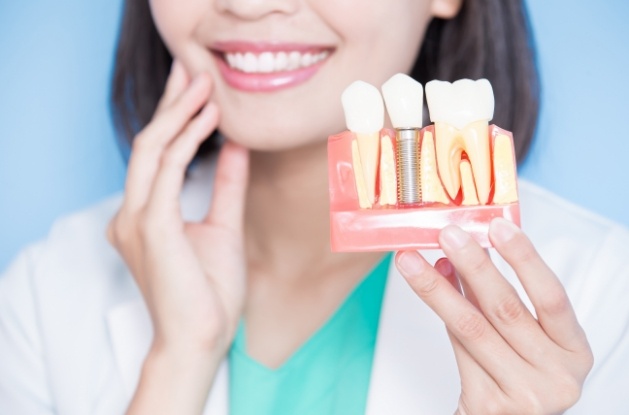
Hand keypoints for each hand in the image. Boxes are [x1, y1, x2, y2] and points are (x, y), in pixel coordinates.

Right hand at [107, 61, 248, 413]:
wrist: (202, 338)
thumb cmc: (210, 291)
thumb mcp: (223, 225)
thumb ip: (226, 185)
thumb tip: (235, 146)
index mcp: (144, 215)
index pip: (155, 154)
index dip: (173, 117)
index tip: (196, 89)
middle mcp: (131, 213)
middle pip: (148, 142)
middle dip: (171, 103)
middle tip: (193, 70)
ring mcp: (136, 219)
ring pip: (152, 148)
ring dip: (179, 113)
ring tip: (205, 84)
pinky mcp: (151, 226)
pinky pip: (166, 170)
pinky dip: (186, 140)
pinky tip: (209, 119)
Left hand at [395, 218, 592, 414]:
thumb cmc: (519, 375)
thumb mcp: (525, 337)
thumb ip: (497, 297)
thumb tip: (459, 254)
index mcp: (574, 351)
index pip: (552, 296)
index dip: (525, 258)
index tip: (498, 226)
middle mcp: (557, 375)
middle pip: (506, 308)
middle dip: (472, 265)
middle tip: (447, 235)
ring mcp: (524, 394)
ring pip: (472, 327)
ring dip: (437, 288)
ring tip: (412, 260)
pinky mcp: (489, 405)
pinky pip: (458, 349)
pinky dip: (441, 315)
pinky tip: (427, 288)